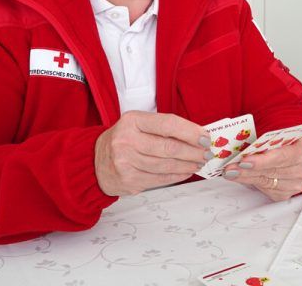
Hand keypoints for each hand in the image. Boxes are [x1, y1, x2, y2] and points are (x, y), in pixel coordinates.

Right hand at [94, 111, 209, 195]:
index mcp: (132, 121)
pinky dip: (177, 176)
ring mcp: (125, 162)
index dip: (191, 132)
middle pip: (169, 147)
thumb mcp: (138, 125)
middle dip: (194, 152)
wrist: (94, 162)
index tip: (206, 137)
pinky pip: (160, 179)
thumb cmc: (123, 140)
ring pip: (166, 165)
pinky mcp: (128, 180)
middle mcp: (127, 140)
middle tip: (207, 153)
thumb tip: (197, 135)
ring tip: (198, 163)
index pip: (168, 124)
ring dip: (188, 165)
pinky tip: (186, 172)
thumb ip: (164, 128)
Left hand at [222, 138, 301, 201]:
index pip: (281, 157)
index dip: (262, 160)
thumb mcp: (275, 137)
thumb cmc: (281, 143)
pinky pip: (265, 190)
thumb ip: (263, 142)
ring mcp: (295, 185)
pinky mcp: (285, 194)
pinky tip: (240, 177)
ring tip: (230, 172)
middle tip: (230, 168)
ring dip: (245, 177)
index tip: (244, 160)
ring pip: (265, 182)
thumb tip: (241, 147)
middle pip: (271, 172)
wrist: (288, 152)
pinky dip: (251, 182)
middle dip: (247, 170)